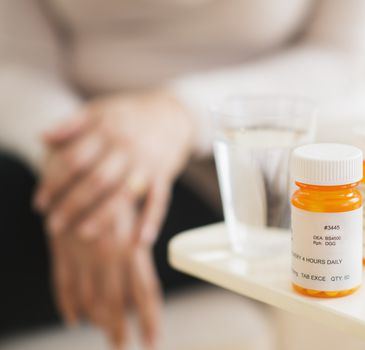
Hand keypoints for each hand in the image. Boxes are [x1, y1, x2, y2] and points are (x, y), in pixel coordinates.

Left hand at [35, 90, 192, 243]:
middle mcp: (126, 147)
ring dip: (104, 216)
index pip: (74, 160)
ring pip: (124, 193)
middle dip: (73, 204)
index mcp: (106, 130)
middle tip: (53, 225)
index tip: (39, 203)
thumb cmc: (129, 115)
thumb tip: (41, 138)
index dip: (54, 182)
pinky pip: (159, 200)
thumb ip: (71, 124)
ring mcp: (147, 163)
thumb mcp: (100, 110)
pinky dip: (152, 220)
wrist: (172, 113)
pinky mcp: (164, 175)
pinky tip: (141, 241)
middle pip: (96, 180)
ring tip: (83, 235)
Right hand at [51, 192, 160, 347]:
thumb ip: (135, 256)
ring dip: (98, 321)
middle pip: (117, 302)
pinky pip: (63, 283)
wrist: (82, 162)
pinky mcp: (60, 248)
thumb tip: (141, 293)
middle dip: (121, 330)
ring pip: (90, 297)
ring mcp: (82, 253)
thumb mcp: (132, 222)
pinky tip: (74, 319)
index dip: (150, 318)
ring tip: (108, 340)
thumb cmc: (117, 192)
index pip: (145, 290)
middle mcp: (108, 253)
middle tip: (124, 349)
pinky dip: (68, 303)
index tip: (153, 341)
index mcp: (131, 245)